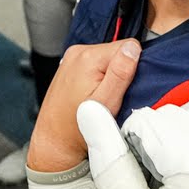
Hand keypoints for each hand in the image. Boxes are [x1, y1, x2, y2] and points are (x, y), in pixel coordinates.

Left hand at [28, 39, 140, 172]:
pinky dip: (99, 77)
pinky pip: (95, 64)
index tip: (124, 88)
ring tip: (101, 97)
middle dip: (121, 72)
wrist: (55, 141)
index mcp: (88, 57)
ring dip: (110, 75)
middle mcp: (78, 52)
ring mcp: (72, 58)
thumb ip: (120, 72)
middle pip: (117, 51)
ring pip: (107, 58)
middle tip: (111, 96)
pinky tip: (92, 94)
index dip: (133, 67)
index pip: (128, 46)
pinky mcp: (70, 66)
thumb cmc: (78, 127)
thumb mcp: (107, 102)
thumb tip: (133, 47)